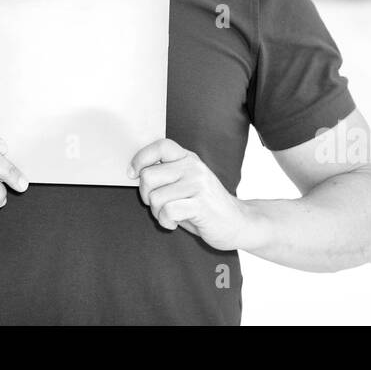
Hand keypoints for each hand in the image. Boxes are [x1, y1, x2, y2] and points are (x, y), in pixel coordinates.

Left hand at [128, 138, 248, 250]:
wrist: (237, 223)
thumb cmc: (204, 206)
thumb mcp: (186, 183)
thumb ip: (166, 175)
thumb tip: (135, 173)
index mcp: (188, 158)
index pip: (160, 146)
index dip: (141, 158)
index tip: (132, 173)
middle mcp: (193, 167)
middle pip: (148, 175)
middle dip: (146, 196)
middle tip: (158, 205)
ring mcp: (198, 184)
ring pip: (156, 197)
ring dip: (157, 213)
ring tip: (170, 215)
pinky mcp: (201, 204)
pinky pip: (168, 211)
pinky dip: (166, 222)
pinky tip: (175, 223)